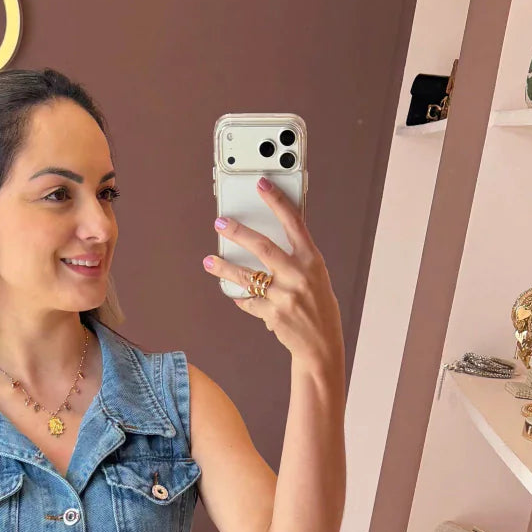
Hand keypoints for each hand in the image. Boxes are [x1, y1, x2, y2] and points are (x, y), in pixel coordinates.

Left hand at [203, 177, 343, 374]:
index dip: (277, 201)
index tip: (262, 185)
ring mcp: (285, 296)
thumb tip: (269, 244)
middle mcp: (299, 276)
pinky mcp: (273, 314)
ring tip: (209, 261)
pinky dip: (242, 298)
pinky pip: (249, 302)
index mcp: (312, 261)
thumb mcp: (317, 279)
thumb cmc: (319, 310)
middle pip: (263, 247)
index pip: (294, 223)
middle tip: (220, 222)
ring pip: (247, 277)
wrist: (321, 347)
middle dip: (238, 232)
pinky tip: (236, 295)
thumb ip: (297, 261)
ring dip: (225, 268)